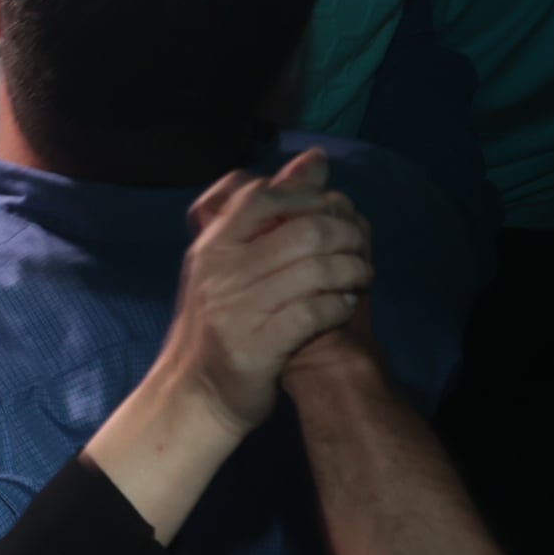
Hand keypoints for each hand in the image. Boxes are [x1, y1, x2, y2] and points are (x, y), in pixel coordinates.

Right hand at [161, 149, 373, 440]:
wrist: (194, 394)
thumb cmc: (220, 322)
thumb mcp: (232, 263)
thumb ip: (270, 213)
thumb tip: (316, 160)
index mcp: (211, 246)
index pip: (262, 197)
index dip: (308, 200)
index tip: (328, 217)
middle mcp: (220, 271)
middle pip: (302, 230)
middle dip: (344, 237)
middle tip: (357, 251)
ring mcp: (238, 308)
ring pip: (316, 269)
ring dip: (352, 271)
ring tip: (359, 278)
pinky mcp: (258, 346)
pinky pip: (315, 312)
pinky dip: (340, 306)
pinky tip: (344, 307)